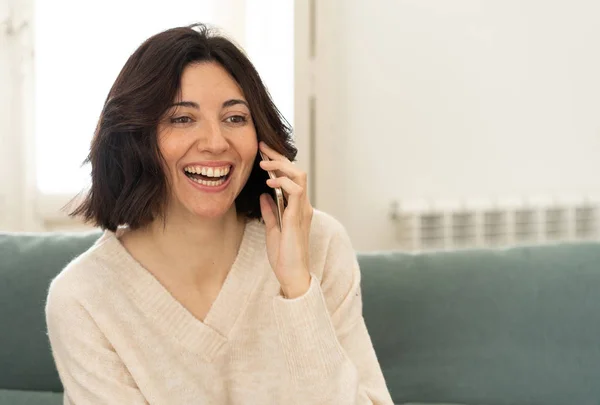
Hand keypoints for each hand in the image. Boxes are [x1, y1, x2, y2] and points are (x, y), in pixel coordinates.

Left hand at [258, 142, 313, 298]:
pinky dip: (283, 182)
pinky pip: (296, 192)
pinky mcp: (299, 217)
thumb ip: (270, 211)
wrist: (292, 274)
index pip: (290, 178)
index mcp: (296, 207)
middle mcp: (302, 205)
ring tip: (264, 163)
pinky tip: (269, 182)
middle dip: (278, 157)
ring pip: (299, 176)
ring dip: (281, 166)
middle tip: (262, 147)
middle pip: (296, 171)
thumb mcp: (272, 229)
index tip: (262, 152)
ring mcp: (303, 210)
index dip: (277, 163)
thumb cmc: (284, 255)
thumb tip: (264, 195)